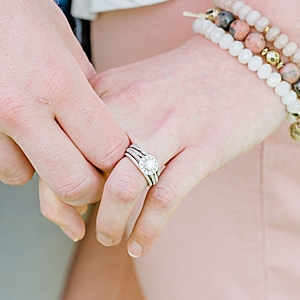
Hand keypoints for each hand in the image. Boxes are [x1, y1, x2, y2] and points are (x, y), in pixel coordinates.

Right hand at [0, 0, 128, 199]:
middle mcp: (15, 107)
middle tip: (75, 163)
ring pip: (18, 177)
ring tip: (18, 125)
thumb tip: (104, 130)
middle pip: (70, 184)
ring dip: (26, 160)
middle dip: (81, 180)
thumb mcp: (55, 29)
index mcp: (56, 78)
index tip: (105, 147)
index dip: (114, 154)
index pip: (109, 150)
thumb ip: (81, 82)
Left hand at [40, 36, 286, 253]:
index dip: (50, 187)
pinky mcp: (205, 146)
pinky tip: (138, 247)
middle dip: (70, 208)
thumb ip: (93, 123)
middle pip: (79, 167)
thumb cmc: (181, 82)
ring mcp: (169, 125)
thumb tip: (62, 177)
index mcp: (103, 91)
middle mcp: (129, 105)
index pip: (56, 146)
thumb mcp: (127, 87)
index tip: (60, 211)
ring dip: (109, 224)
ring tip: (108, 239)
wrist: (249, 53)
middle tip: (75, 228)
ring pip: (119, 189)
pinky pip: (165, 199)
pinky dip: (146, 230)